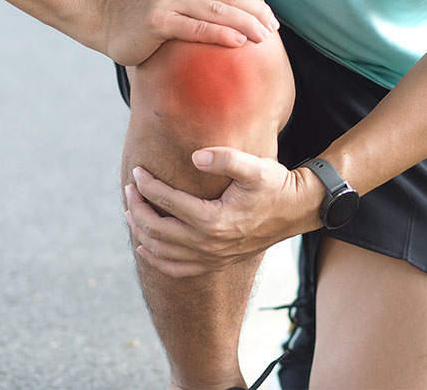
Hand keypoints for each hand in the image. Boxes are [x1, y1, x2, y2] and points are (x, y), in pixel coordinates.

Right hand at [98, 0, 279, 65]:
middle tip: (273, 29)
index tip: (270, 16)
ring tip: (264, 37)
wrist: (101, 19)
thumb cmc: (138, 8)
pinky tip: (239, 42)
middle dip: (256, 11)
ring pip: (217, 10)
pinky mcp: (157, 20)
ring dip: (246, 23)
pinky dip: (221, 34)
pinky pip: (197, 28)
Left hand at [124, 147, 323, 276]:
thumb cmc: (275, 185)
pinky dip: (157, 260)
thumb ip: (225, 158)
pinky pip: (178, 269)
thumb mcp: (255, 167)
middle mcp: (209, 244)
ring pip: (163, 251)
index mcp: (214, 220)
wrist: (296, 210)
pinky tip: (144, 248)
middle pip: (158, 229)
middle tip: (129, 189)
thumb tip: (195, 156)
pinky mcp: (216, 263)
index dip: (148, 186)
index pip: (168, 202)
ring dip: (141, 232)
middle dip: (138, 208)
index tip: (137, 172)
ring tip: (131, 212)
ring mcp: (212, 257)